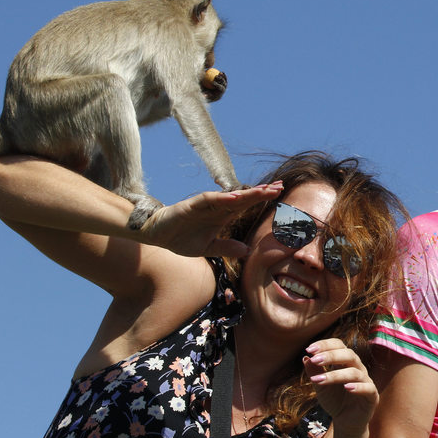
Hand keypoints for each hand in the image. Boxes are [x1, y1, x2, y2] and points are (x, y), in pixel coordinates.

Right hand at [138, 182, 282, 257]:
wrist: (156, 235)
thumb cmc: (181, 239)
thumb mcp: (207, 248)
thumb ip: (226, 247)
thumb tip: (247, 250)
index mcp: (223, 215)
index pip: (247, 204)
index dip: (262, 198)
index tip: (280, 193)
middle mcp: (217, 207)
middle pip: (244, 197)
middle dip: (262, 192)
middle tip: (281, 187)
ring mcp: (206, 204)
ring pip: (230, 196)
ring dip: (247, 193)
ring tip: (265, 190)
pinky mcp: (192, 205)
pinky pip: (210, 200)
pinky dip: (222, 198)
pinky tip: (235, 196)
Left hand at [304, 338, 377, 437]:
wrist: (346, 423)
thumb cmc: (334, 401)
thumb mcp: (320, 387)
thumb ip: (315, 373)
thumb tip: (305, 358)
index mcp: (346, 362)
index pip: (339, 346)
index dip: (325, 345)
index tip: (309, 349)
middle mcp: (357, 368)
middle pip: (349, 354)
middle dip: (331, 356)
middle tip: (315, 359)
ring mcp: (366, 381)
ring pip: (355, 372)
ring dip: (337, 374)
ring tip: (320, 380)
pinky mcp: (372, 395)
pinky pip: (368, 387)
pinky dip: (358, 387)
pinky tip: (346, 388)